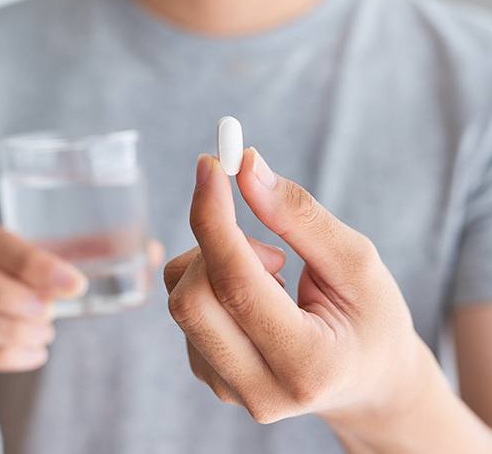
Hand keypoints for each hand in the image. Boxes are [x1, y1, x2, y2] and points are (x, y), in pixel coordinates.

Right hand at [0, 218, 86, 390]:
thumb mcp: (9, 268)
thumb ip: (35, 270)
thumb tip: (70, 284)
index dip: (32, 262)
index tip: (74, 284)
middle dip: (6, 294)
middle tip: (48, 311)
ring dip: (10, 329)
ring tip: (46, 333)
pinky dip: (4, 354)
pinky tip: (35, 353)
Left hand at [164, 149, 427, 426]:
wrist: (368, 380)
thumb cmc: (372, 318)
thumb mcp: (356, 261)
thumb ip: (299, 215)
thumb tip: (246, 168)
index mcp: (308, 364)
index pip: (236, 285)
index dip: (214, 217)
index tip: (210, 165)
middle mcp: (261, 390)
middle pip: (192, 299)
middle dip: (216, 244)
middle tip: (269, 242)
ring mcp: (229, 389)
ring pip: (181, 300)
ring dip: (217, 263)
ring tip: (275, 275)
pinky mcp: (210, 377)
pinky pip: (186, 309)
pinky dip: (212, 281)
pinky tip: (256, 296)